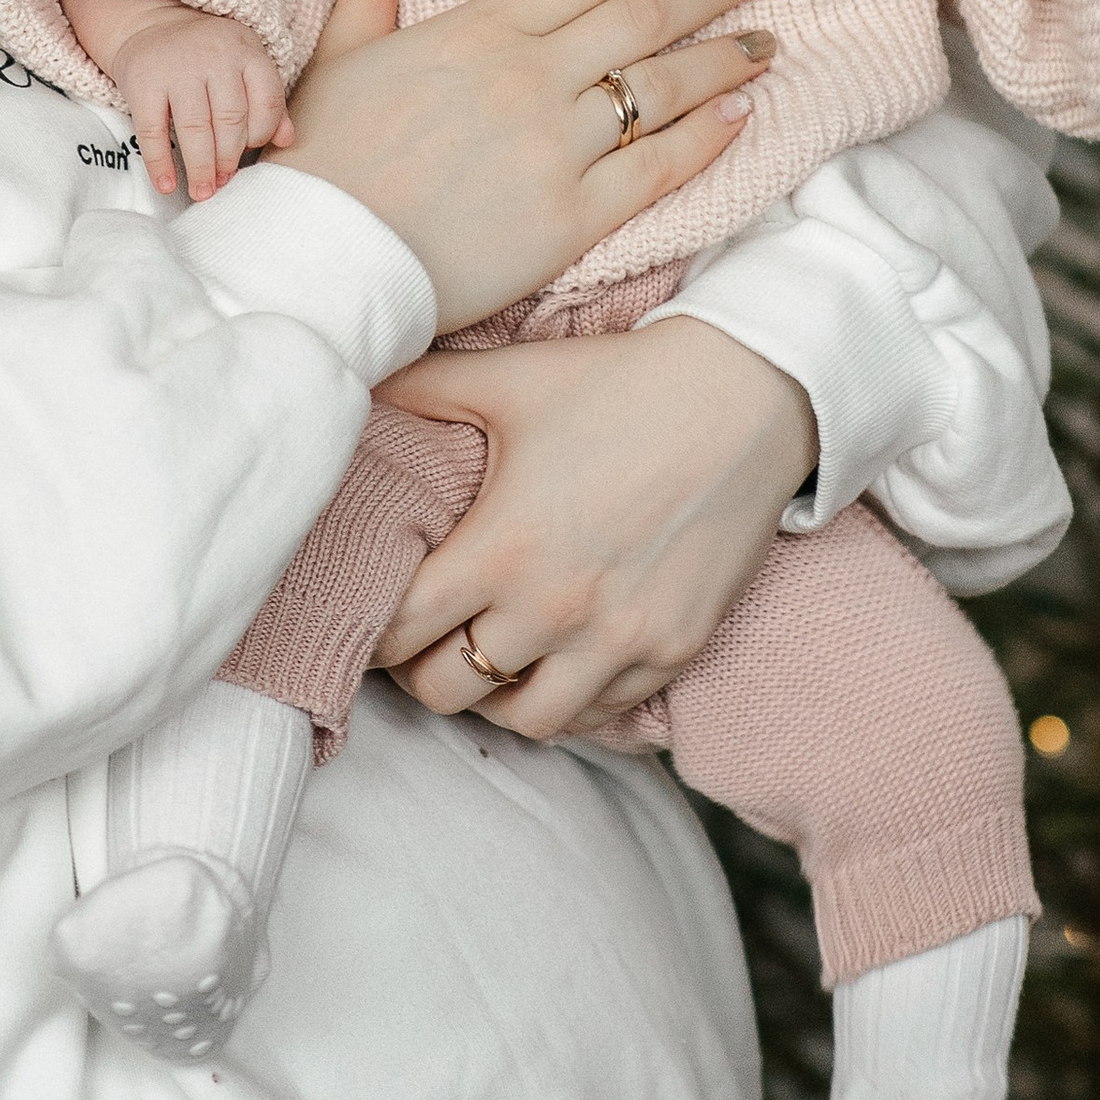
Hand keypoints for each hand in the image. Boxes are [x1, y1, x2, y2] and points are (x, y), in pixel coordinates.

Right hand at [106, 10, 291, 202]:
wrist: (149, 25)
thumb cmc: (205, 54)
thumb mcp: (243, 64)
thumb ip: (267, 100)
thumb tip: (286, 140)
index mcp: (246, 52)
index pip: (266, 102)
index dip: (261, 135)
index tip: (250, 153)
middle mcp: (214, 57)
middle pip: (230, 120)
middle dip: (229, 159)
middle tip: (223, 182)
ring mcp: (177, 69)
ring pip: (195, 128)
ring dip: (201, 167)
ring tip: (202, 191)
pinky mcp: (144, 82)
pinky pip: (153, 131)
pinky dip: (160, 163)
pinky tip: (167, 184)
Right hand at [277, 0, 773, 331]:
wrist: (318, 259)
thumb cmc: (321, 163)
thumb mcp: (335, 63)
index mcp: (478, 29)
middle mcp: (527, 77)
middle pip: (642, 15)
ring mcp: (553, 148)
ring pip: (661, 87)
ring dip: (723, 58)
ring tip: (768, 42)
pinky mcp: (568, 219)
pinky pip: (656, 170)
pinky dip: (706, 138)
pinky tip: (741, 114)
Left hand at [374, 317, 816, 738]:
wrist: (749, 396)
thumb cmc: (620, 383)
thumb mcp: (511, 378)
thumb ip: (423, 388)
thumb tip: (350, 383)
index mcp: (502, 548)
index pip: (401, 633)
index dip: (375, 631)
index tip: (379, 614)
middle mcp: (557, 609)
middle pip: (450, 690)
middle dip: (424, 670)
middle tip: (426, 641)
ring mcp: (621, 640)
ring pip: (527, 721)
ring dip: (497, 698)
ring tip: (491, 659)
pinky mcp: (674, 649)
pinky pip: (602, 714)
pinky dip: (570, 700)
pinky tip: (559, 663)